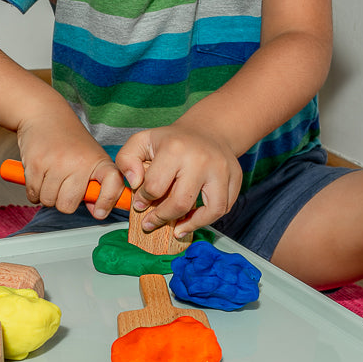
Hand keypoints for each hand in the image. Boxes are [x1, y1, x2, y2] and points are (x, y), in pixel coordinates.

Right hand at [17, 104, 124, 217]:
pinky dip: (34, 191)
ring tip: (50, 178)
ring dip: (46, 196)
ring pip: (48, 201)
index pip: (112, 184)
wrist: (44, 115)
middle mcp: (80, 163)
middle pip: (68, 205)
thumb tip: (97, 211)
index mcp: (99, 161)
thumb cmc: (70, 140)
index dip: (107, 201)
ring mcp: (56, 164)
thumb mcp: (91, 157)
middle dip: (62, 201)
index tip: (99, 212)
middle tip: (63, 186)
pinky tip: (39, 176)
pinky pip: (33, 194)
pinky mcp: (35, 164)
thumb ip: (95, 184)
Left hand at [115, 125, 242, 236]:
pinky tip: (193, 221)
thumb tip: (134, 183)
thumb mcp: (142, 141)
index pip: (155, 187)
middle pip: (181, 203)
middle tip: (151, 223)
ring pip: (210, 210)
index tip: (140, 204)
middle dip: (162, 218)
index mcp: (175, 149)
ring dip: (190, 225)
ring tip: (176, 230)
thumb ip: (126, 160)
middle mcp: (201, 160)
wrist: (207, 131)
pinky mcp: (236, 178)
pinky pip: (224, 208)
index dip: (143, 200)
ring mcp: (222, 170)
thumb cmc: (171, 141)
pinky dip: (209, 219)